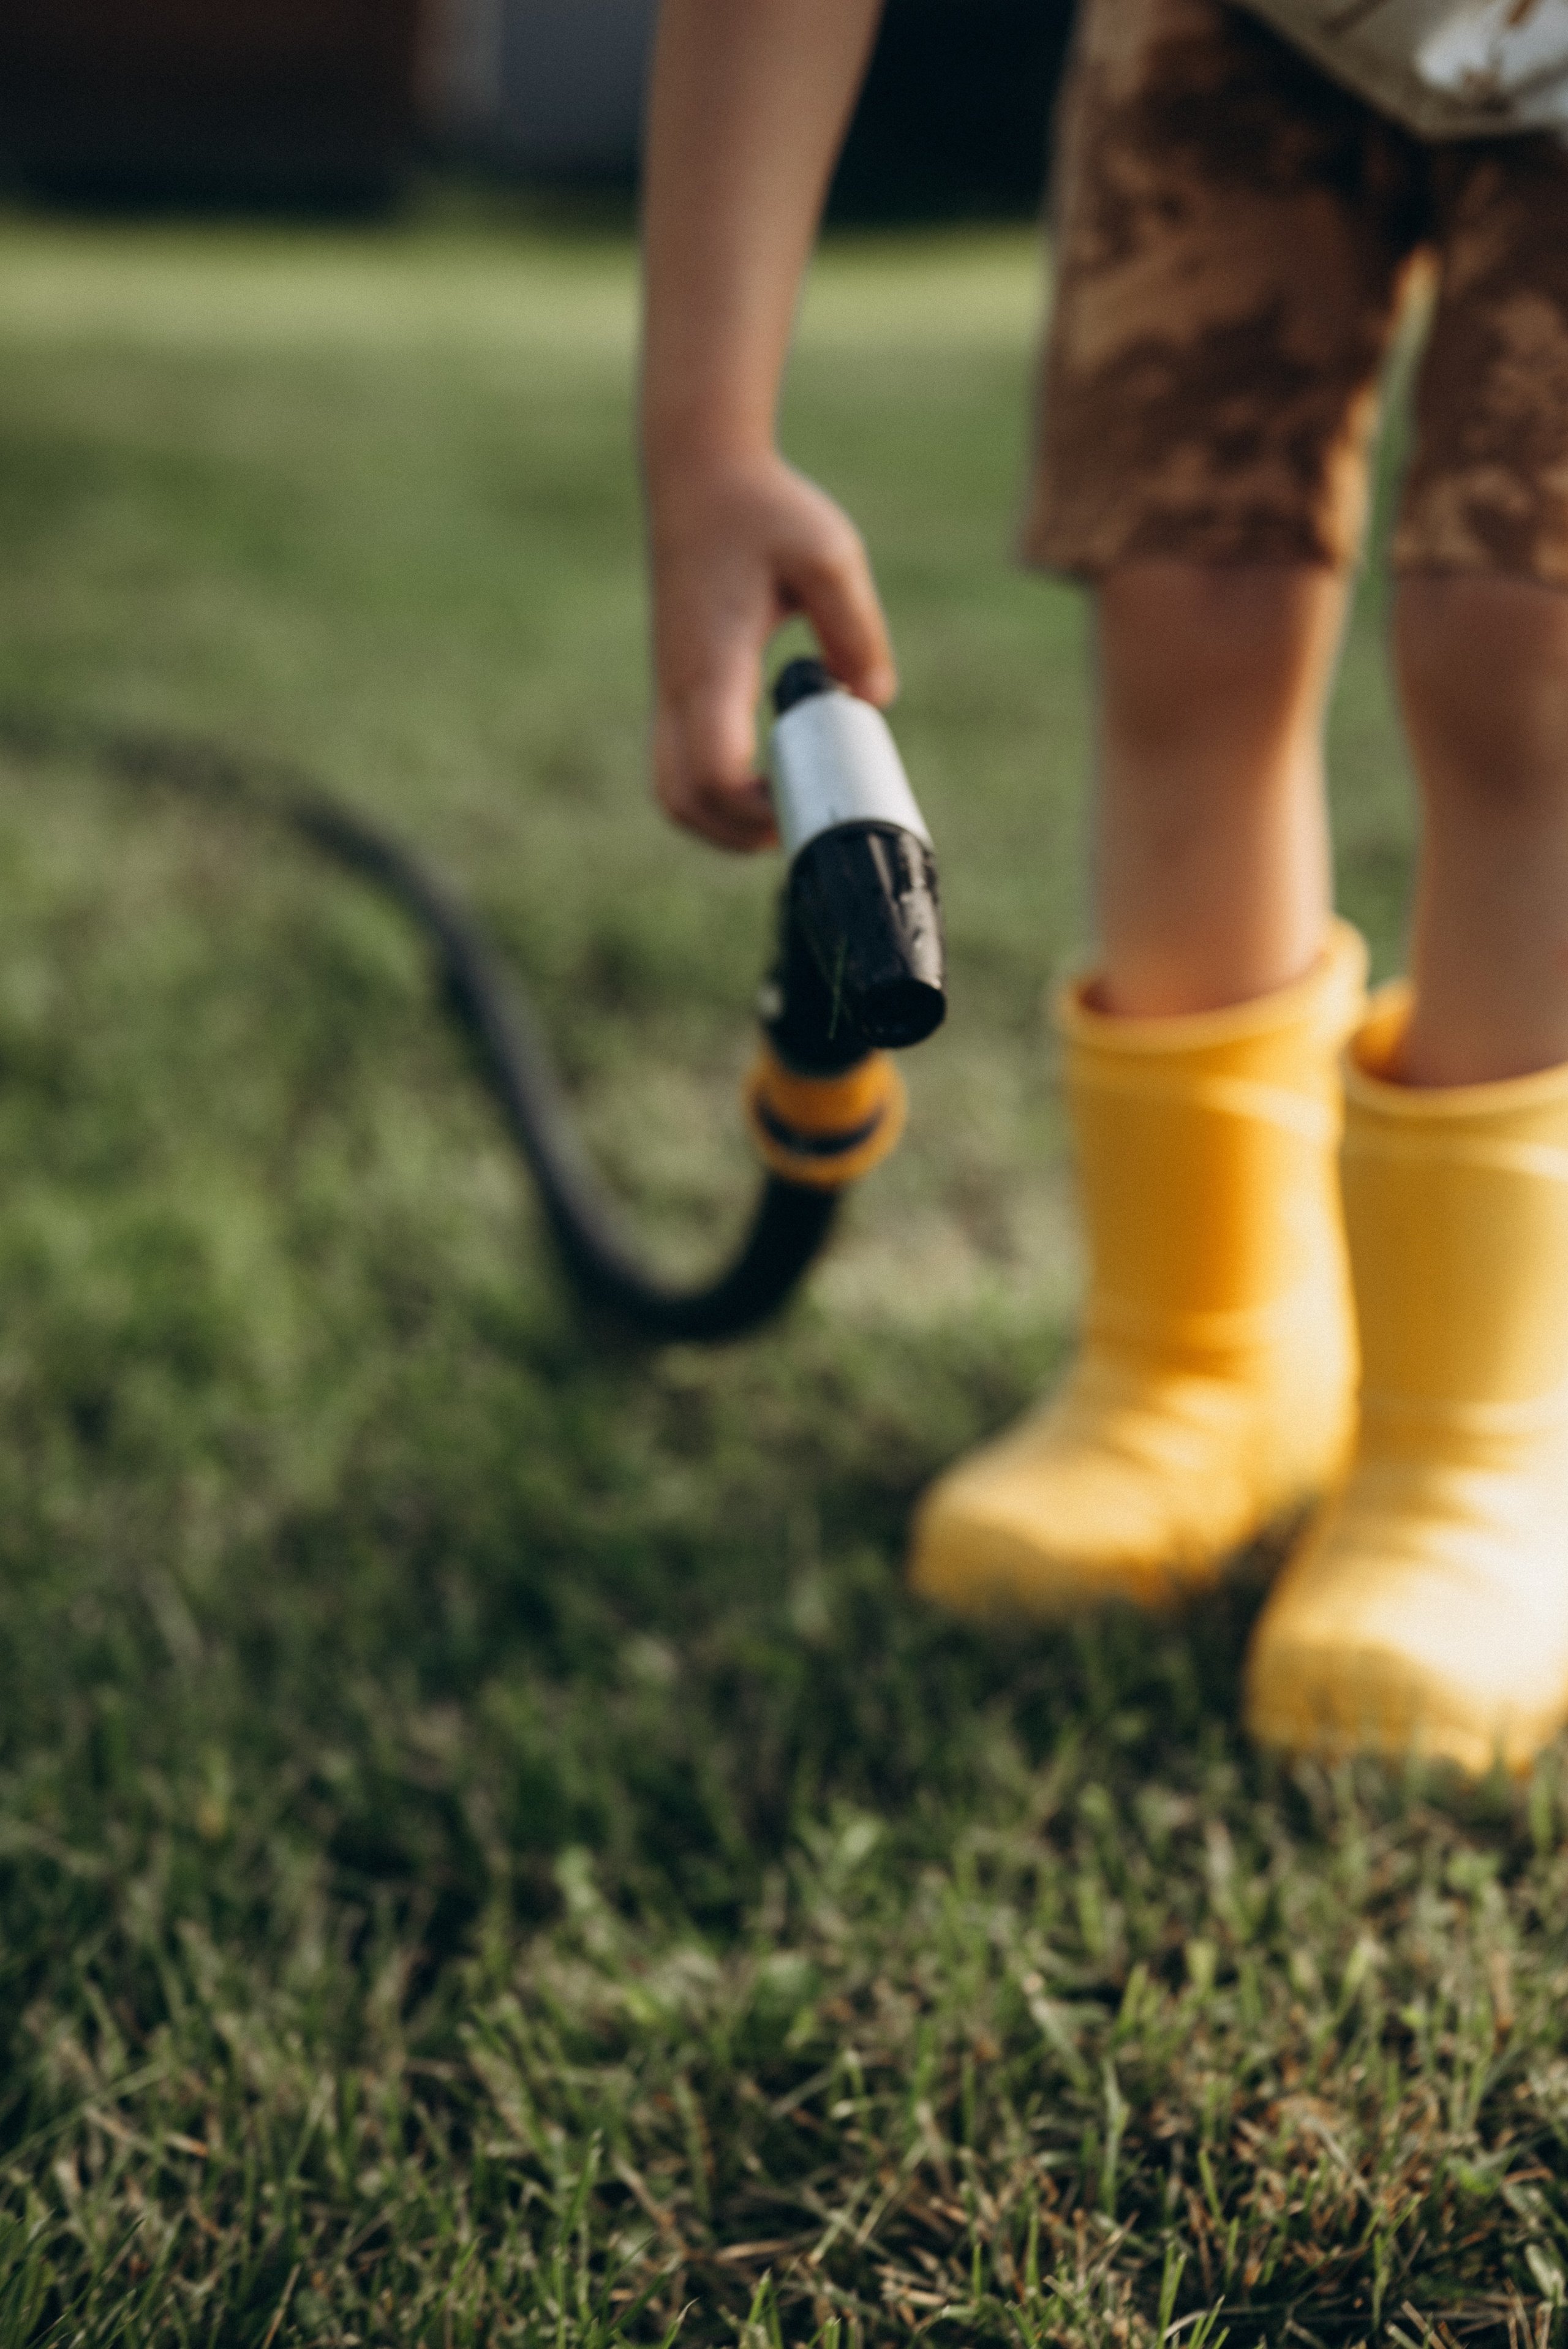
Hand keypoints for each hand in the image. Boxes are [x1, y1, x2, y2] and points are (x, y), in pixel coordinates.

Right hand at [647, 451, 896, 850]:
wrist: (699, 476)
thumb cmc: (765, 511)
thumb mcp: (829, 556)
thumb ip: (856, 629)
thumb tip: (873, 700)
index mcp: (713, 664)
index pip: (716, 770)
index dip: (758, 809)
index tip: (808, 802)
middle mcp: (679, 686)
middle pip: (683, 800)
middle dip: (737, 835)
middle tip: (799, 825)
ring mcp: (668, 689)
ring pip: (670, 790)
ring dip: (719, 822)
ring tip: (781, 814)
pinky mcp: (672, 686)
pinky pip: (675, 765)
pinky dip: (711, 794)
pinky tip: (763, 780)